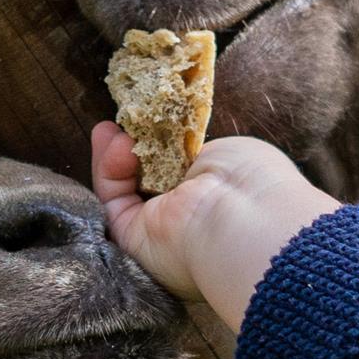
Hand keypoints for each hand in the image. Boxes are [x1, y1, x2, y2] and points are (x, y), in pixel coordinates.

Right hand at [90, 124, 337, 335]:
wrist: (243, 218)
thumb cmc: (250, 180)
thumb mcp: (227, 150)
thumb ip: (194, 150)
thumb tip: (174, 149)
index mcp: (214, 199)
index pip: (179, 171)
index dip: (160, 145)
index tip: (151, 120)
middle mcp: (186, 218)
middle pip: (146, 180)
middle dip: (130, 149)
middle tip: (122, 123)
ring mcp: (158, 230)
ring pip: (124, 190)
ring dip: (114, 157)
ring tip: (109, 129)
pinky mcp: (133, 238)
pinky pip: (114, 201)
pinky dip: (109, 172)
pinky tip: (116, 145)